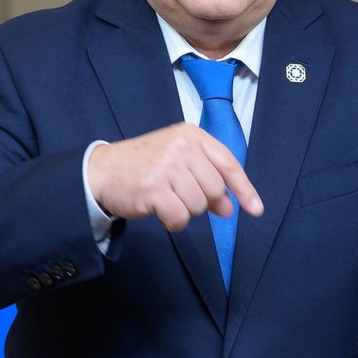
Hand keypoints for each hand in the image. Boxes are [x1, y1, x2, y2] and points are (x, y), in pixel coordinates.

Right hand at [87, 122, 263, 230]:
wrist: (102, 170)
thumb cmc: (144, 165)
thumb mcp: (177, 159)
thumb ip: (206, 176)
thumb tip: (230, 206)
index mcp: (191, 135)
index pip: (228, 163)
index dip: (244, 189)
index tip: (256, 209)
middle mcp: (182, 147)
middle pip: (215, 189)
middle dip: (204, 202)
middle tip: (182, 198)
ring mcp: (167, 167)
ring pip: (198, 206)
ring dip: (185, 211)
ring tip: (166, 199)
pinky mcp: (154, 188)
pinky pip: (180, 218)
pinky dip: (173, 223)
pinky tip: (161, 213)